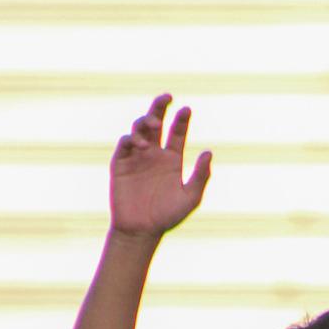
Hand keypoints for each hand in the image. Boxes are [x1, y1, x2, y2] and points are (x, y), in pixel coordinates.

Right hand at [109, 94, 211, 238]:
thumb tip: (208, 152)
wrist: (141, 231)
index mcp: (172, 158)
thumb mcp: (190, 198)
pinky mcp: (120, 163)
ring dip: (145, 121)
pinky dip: (131, 138)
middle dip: (160, 106)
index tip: (187, 110)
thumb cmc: (168, 217)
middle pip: (156, 122)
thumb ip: (200, 176)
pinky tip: (140, 144)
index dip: (182, 120)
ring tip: (153, 124)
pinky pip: (124, 144)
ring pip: (139, 128)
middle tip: (167, 97)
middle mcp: (154, 153)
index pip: (177, 132)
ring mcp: (136, 157)